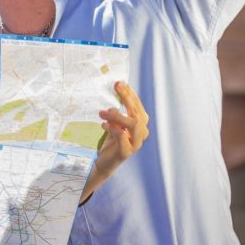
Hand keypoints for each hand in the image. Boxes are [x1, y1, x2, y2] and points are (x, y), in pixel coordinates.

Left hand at [81, 81, 148, 202]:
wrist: (104, 161)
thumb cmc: (111, 140)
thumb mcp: (114, 123)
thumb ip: (116, 113)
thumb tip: (114, 100)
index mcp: (140, 124)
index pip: (138, 106)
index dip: (130, 94)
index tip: (120, 83)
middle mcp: (141, 133)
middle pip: (138, 113)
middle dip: (126, 98)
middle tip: (116, 86)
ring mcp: (136, 144)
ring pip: (134, 124)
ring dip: (118, 115)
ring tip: (103, 113)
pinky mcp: (126, 152)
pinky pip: (123, 137)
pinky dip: (113, 128)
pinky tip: (104, 125)